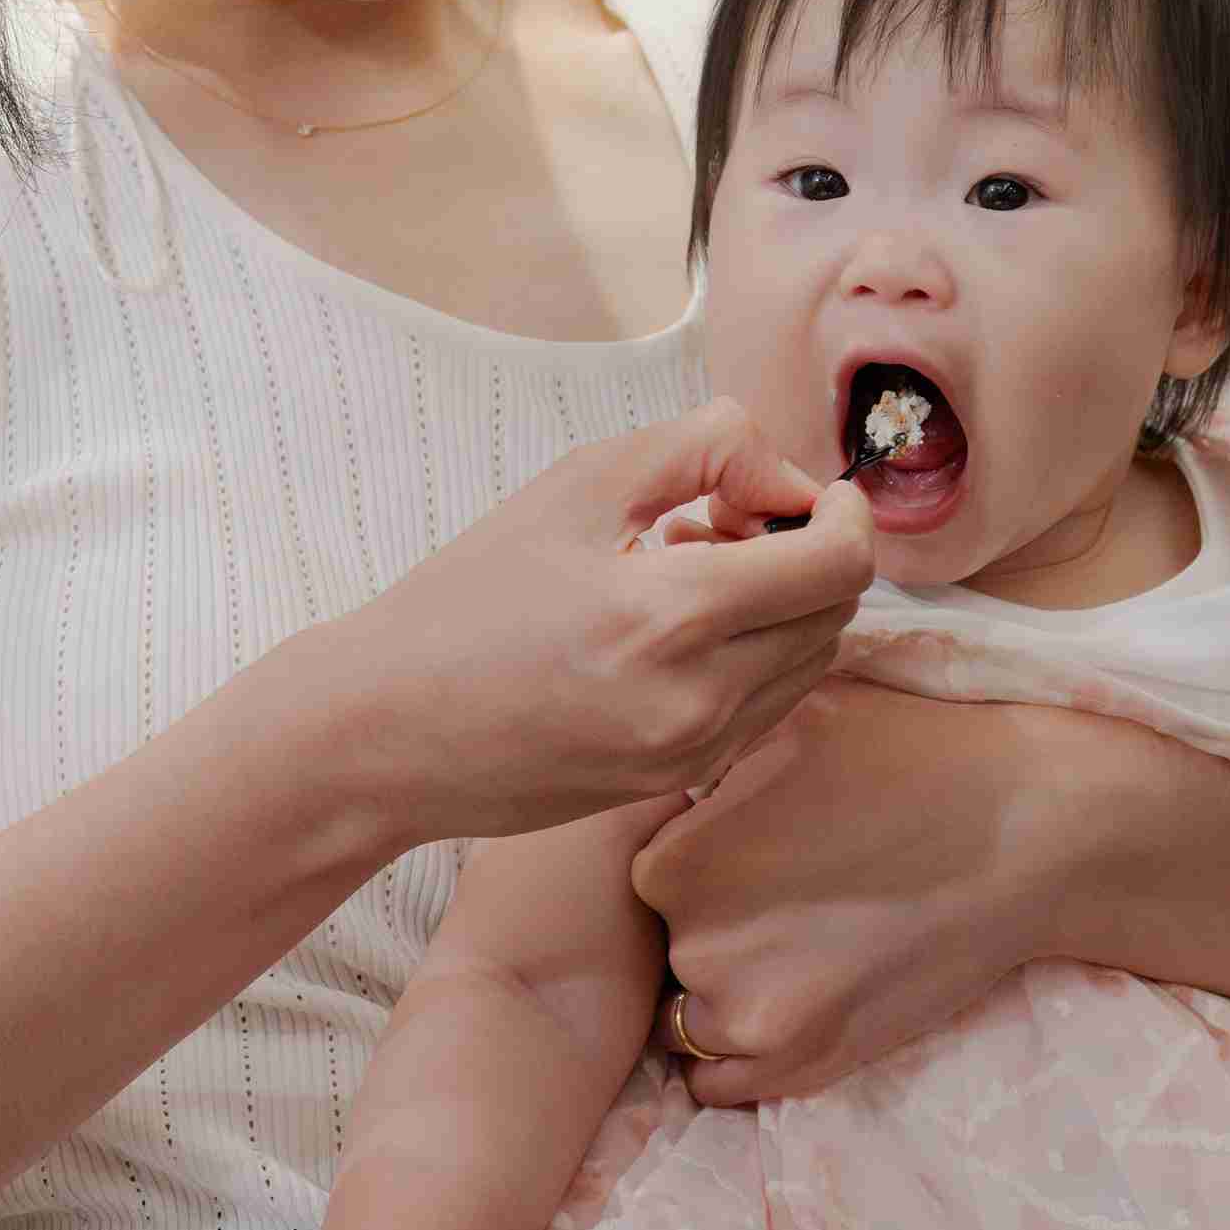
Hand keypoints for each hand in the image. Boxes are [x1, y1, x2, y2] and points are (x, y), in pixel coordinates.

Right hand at [298, 401, 875, 848]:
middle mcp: (701, 698)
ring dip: (785, 604)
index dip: (845, 512)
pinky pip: (767, 706)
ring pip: (810, 662)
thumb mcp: (576, 486)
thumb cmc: (466, 600)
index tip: (805, 487)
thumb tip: (784, 472)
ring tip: (691, 568)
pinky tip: (677, 627)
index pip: (839, 563)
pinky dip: (755, 654)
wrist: (384, 734)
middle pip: (836, 612)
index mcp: (674, 615)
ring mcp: (694, 752)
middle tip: (725, 519)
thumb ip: (701, 448)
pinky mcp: (679, 781)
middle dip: (810, 551)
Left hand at [634, 677, 1065, 1103]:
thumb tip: (660, 762)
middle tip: (793, 887)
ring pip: (689, 1013)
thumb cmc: (916, 755)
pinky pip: (719, 1081)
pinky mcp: (801, 1067)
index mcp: (673, 859)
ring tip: (812, 936)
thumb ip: (710, 756)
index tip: (754, 844)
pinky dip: (747, 1049)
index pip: (645, 875)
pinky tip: (804, 993)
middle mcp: (693, 944)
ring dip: (730, 987)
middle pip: (665, 944)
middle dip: (713, 921)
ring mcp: (748, 1017)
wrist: (1030, 832)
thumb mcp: (791, 717)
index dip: (698, 858)